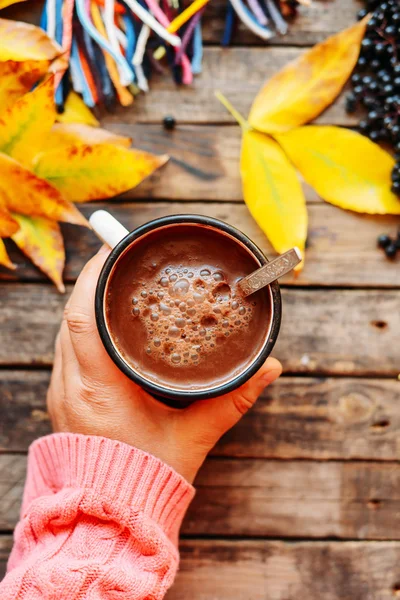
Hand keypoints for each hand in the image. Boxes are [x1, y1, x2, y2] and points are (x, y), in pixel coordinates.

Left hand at [47, 247, 281, 483]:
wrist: (111, 516)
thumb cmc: (149, 477)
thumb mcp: (196, 435)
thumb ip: (234, 399)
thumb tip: (271, 367)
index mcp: (98, 388)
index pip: (82, 318)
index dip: (93, 277)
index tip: (113, 250)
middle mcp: (72, 385)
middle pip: (71, 316)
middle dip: (93, 281)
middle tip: (121, 258)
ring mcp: (63, 392)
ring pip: (64, 331)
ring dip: (86, 302)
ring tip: (115, 282)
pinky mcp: (64, 399)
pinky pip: (65, 349)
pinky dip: (82, 326)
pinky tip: (104, 320)